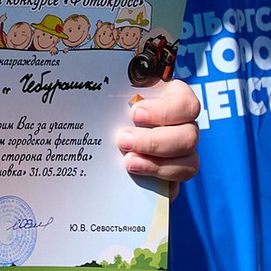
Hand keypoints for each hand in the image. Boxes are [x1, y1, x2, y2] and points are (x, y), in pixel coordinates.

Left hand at [117, 78, 201, 195]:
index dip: (164, 111)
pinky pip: (176, 186)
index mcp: (175, 100)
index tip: (135, 113)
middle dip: (154, 141)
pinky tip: (135, 178)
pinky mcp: (172, 178)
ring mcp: (183, 154)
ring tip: (128, 162)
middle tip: (123, 140)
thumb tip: (81, 85)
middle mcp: (184, 127)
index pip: (186, 104)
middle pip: (189, 137)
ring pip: (188, 163)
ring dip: (157, 165)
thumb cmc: (111, 107)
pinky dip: (155, 182)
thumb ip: (112, 89)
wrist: (108, 138)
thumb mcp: (113, 93)